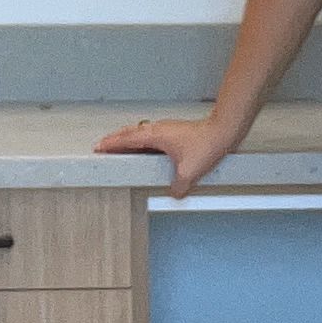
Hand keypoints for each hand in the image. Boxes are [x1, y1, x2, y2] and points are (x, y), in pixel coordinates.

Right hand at [95, 114, 228, 197]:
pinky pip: (150, 135)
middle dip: (115, 139)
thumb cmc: (207, 144)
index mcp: (156, 136)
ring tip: (120, 148)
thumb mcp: (189, 172)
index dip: (111, 144)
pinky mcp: (174, 132)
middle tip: (103, 146)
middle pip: (130, 133)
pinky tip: (146, 150)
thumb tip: (174, 193)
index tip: (99, 147)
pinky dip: (141, 140)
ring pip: (140, 132)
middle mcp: (158, 129)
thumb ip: (177, 187)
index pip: (127, 139)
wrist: (222, 131)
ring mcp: (166, 129)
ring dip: (128, 139)